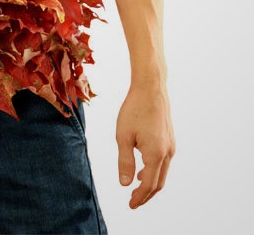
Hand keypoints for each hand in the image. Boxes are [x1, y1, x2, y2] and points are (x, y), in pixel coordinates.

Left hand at [116, 81, 175, 208]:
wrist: (151, 88)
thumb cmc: (134, 109)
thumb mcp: (123, 136)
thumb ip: (125, 162)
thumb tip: (125, 184)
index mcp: (156, 154)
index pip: (149, 185)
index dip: (140, 197)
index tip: (130, 205)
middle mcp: (168, 153)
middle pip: (159, 183)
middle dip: (146, 194)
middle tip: (133, 201)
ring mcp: (171, 146)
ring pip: (162, 172)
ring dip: (150, 182)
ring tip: (136, 187)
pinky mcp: (170, 139)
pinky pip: (164, 162)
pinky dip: (154, 170)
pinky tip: (143, 168)